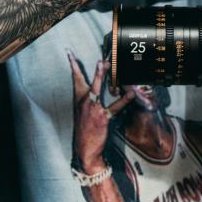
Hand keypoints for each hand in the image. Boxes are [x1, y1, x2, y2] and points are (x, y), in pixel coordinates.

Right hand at [69, 52, 132, 171]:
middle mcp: (84, 102)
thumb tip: (96, 88)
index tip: (70, 53)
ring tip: (106, 65)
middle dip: (94, 70)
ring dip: (100, 77)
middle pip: (88, 81)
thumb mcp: (83, 112)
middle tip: (100, 59)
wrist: (85, 148)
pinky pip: (115, 107)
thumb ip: (89, 99)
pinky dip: (124, 100)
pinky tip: (131, 93)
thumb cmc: (86, 129)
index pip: (76, 79)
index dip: (73, 66)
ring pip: (96, 90)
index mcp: (80, 100)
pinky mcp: (102, 118)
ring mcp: (92, 109)